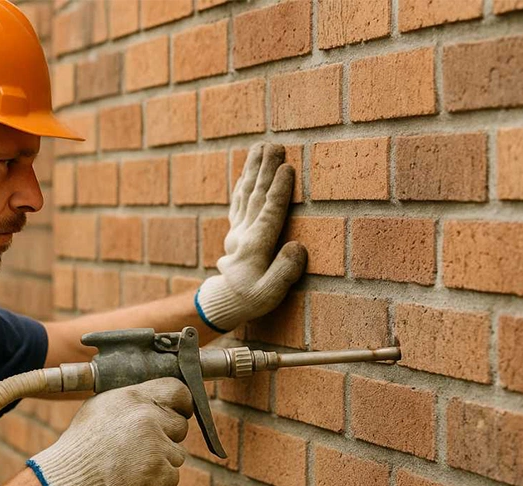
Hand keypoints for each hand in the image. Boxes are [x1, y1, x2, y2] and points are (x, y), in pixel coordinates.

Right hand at [27, 378, 192, 485]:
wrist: (71, 475)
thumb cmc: (82, 443)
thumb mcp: (102, 405)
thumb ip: (132, 400)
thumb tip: (153, 399)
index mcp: (134, 397)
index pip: (178, 390)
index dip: (182, 403)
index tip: (180, 412)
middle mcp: (148, 417)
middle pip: (180, 426)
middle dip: (167, 438)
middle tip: (143, 447)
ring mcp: (155, 444)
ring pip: (177, 454)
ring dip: (161, 462)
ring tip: (133, 464)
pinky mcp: (157, 470)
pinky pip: (172, 477)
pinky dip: (158, 483)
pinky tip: (136, 479)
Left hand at [195, 143, 307, 331]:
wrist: (224, 303)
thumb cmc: (251, 300)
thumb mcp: (270, 294)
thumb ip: (284, 271)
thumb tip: (297, 247)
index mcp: (255, 247)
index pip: (269, 213)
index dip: (279, 190)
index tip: (287, 168)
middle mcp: (243, 234)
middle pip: (256, 196)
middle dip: (266, 170)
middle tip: (275, 146)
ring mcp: (236, 229)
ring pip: (246, 193)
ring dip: (254, 169)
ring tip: (261, 147)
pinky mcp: (234, 229)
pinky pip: (238, 200)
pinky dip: (243, 182)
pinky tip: (248, 169)